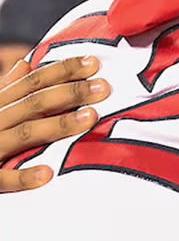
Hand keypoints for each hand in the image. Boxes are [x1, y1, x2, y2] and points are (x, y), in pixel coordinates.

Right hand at [0, 56, 108, 191]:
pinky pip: (0, 178)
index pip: (31, 82)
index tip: (94, 62)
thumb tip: (25, 64)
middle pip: (32, 103)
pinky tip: (47, 173)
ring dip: (56, 126)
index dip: (62, 70)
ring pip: (22, 134)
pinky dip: (22, 176)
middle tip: (105, 87)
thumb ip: (4, 89)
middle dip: (69, 93)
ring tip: (90, 118)